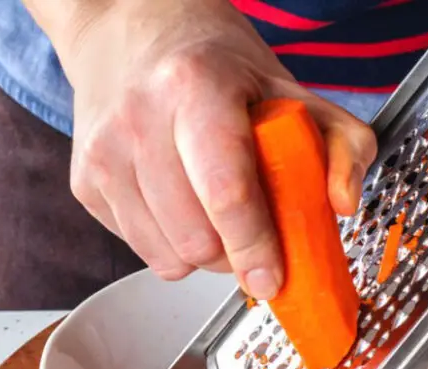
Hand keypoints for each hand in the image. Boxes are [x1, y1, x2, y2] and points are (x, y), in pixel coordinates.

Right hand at [52, 0, 376, 298]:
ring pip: (166, 257)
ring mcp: (102, 155)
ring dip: (204, 257)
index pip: (226, 191)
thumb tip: (343, 203)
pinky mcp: (83, 183)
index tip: (273, 279)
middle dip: (235, 256)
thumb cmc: (214, 65)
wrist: (128, 30)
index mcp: (196, 88)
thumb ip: (341, 142)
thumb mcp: (289, 88)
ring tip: (218, 219)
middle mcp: (138, 120)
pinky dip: (171, 246)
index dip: (254, 246)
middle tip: (254, 237)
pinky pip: (140, 250)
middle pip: (195, 238)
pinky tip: (181, 207)